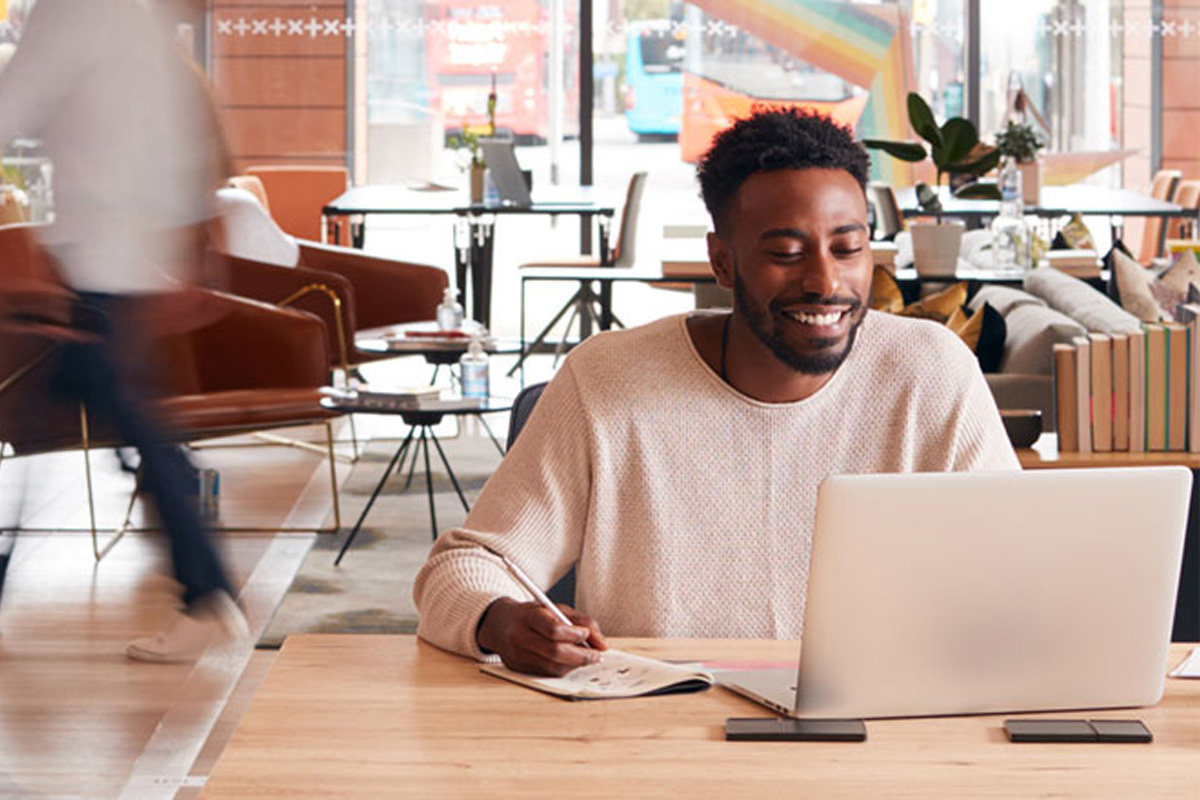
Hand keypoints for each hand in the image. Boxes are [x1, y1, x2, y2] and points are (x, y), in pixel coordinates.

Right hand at [477, 597, 607, 676]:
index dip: (574, 634)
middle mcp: (519, 637)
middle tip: (596, 655)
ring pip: (553, 667)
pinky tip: (570, 662)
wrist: (500, 624)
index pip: (553, 629)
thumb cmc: (532, 615)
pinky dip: (564, 669)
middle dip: (581, 655)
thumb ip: (582, 622)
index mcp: (528, 616)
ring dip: (575, 664)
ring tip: (586, 657)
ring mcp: (517, 656)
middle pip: (555, 652)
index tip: (587, 634)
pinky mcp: (519, 669)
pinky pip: (547, 673)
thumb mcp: (555, 608)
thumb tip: (603, 644)